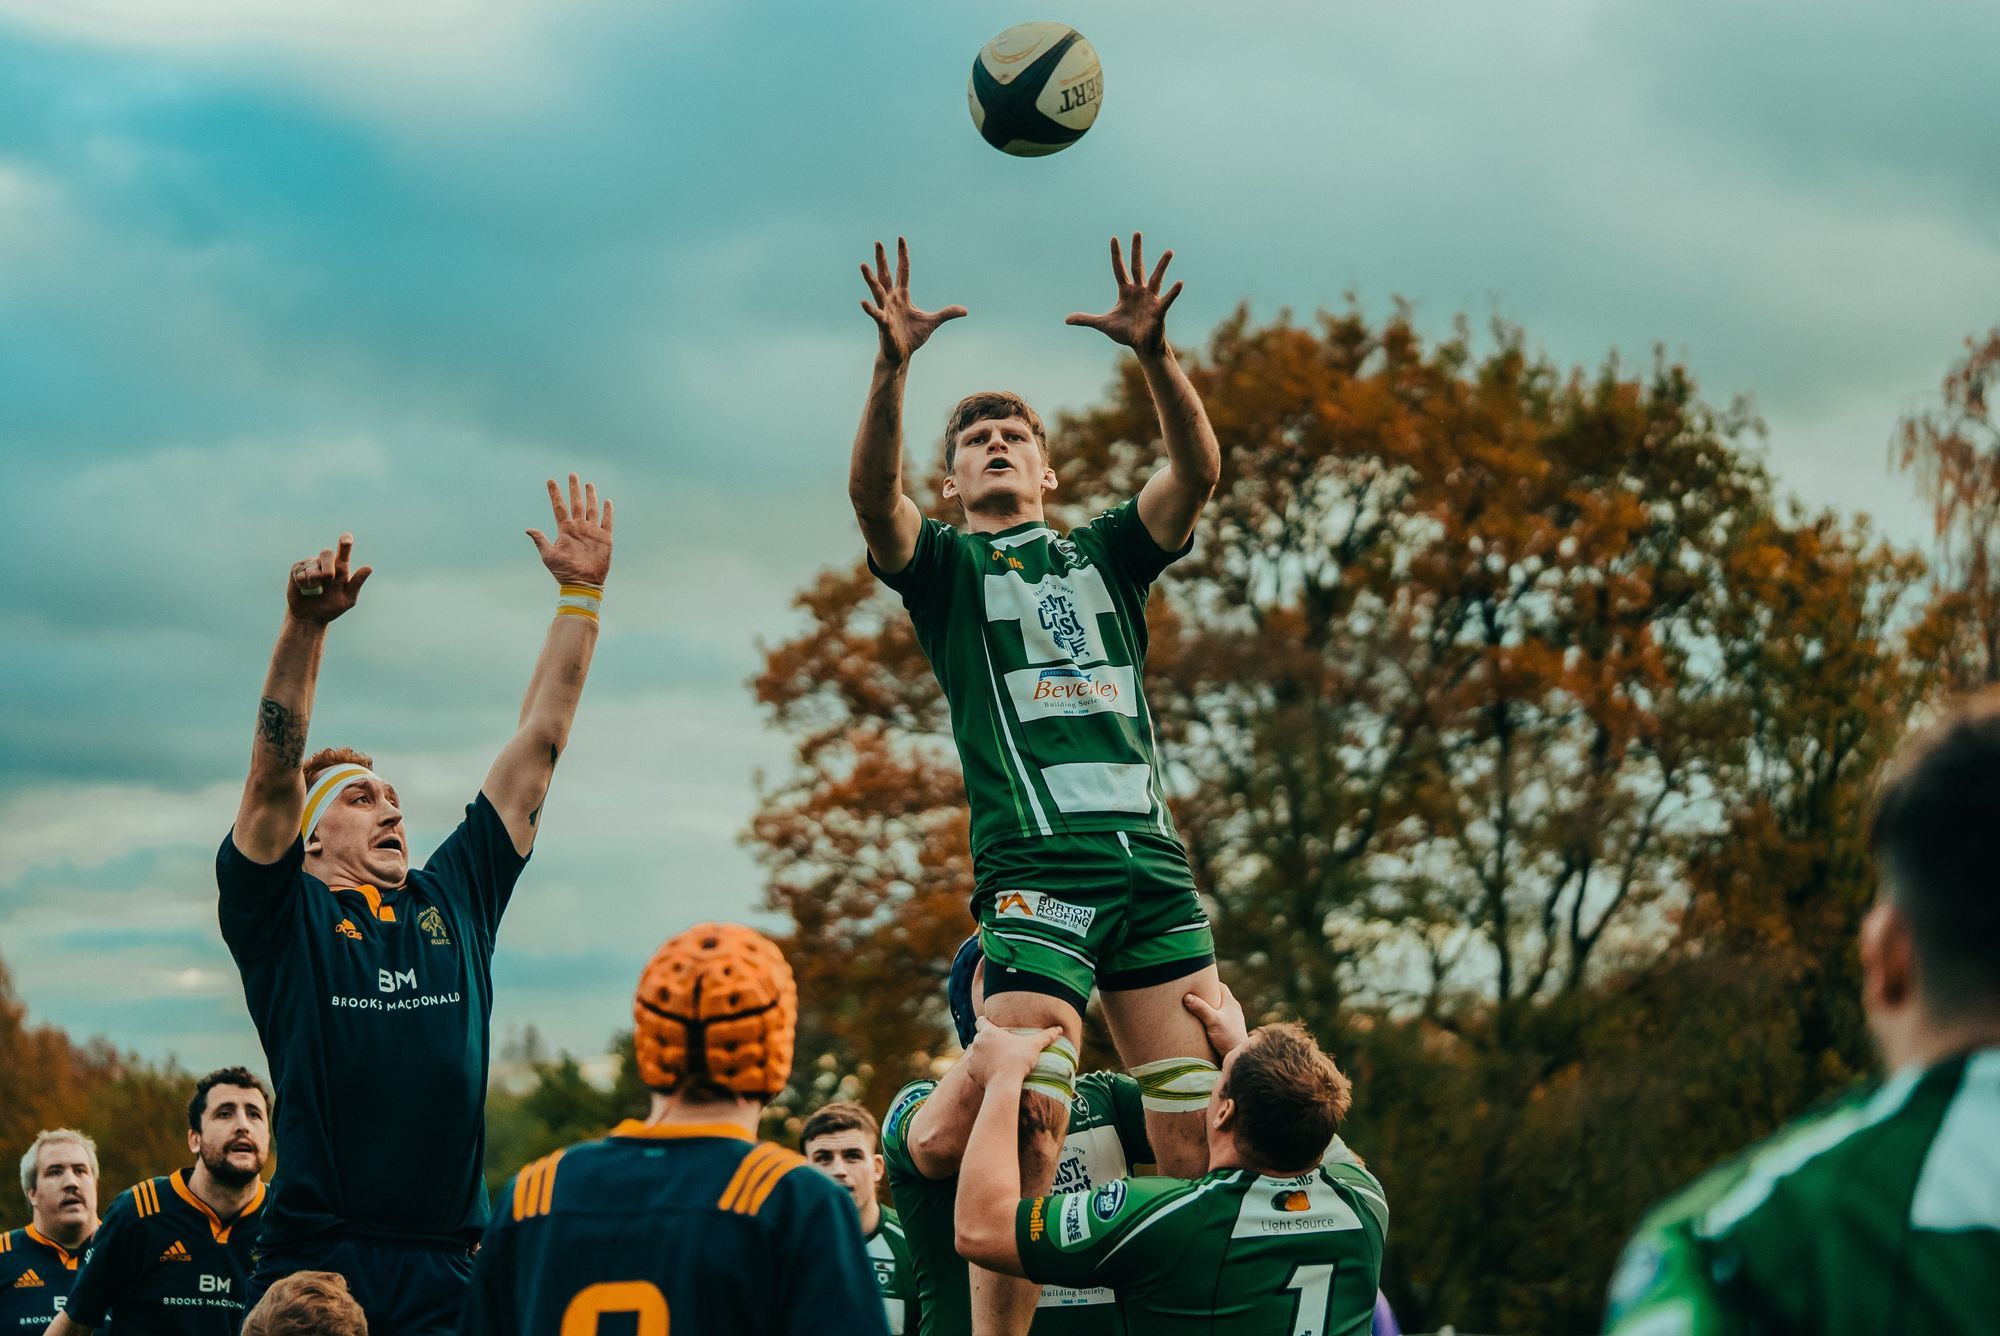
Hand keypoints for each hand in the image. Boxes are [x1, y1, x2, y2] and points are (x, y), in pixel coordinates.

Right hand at [286, 534, 371, 624]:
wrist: (311, 617)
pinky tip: (305, 589)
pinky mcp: (297, 569)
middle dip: (328, 566)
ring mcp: (310, 564)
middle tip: (329, 579)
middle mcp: (325, 563)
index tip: (347, 539)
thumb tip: (369, 567)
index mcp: (340, 567)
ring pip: (312, 567)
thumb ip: (357, 583)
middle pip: (326, 553)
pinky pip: (300, 574)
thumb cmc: (332, 607)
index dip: (345, 543)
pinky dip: (304, 585)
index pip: (344, 551)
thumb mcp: (348, 599)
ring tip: (316, 591)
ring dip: (314, 583)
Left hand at [526, 474, 613, 586]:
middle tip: (572, 474)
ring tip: (589, 484)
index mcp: (565, 530)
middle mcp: (579, 528)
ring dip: (590, 496)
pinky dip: (607, 512)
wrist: (583, 583)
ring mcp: (592, 532)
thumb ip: (541, 541)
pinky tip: (607, 502)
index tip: (550, 481)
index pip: (559, 507)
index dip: (554, 494)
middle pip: (576, 503)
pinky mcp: (605, 538)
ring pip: (591, 509)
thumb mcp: (549, 556)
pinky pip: (607, 522)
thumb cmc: (564, 572)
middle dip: (574, 489)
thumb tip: (528, 529)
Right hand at [859, 237, 967, 367]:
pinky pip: (876, 314)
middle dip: (882, 259)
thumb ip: (946, 313)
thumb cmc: (912, 337)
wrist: (901, 355)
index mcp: (902, 296)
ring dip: (870, 278)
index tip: (901, 239)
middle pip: (886, 275)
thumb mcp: (932, 322)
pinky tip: (863, 302)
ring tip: (863, 265)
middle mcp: (891, 299)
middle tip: (878, 242)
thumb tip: (965, 310)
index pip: (903, 271)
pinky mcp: (884, 324)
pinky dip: (870, 308)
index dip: (902, 256)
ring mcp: (886, 310)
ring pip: (877, 291)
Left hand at [968, 1017, 1065, 1085]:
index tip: (993, 1029)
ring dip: (984, 1057)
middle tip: (1002, 1050)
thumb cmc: (1018, 1060)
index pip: (981, 1021)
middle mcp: (977, 1042)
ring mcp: (972, 1057)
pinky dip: (981, 1071)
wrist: (1005, 1084)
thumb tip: (1060, 1029)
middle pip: (980, 1038)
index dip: (986, 1024)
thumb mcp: (1034, 1046)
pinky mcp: (970, 1072)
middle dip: (988, 1043)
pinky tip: (993, 1074)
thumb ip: (1046, 1036)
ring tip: (998, 1064)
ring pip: (977, 1054)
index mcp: (988, 1032)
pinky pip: (975, 1069)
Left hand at [1066, 232, 1182, 356]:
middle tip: (1137, 232)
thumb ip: (1086, 319)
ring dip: (1162, 266)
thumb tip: (1066, 319)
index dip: (1116, 255)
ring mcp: (1151, 299)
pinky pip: (1167, 299)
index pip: (1119, 269)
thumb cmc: (1125, 333)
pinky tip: (1179, 282)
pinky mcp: (1160, 310)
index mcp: (1126, 291)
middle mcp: (1139, 291)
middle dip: (1136, 250)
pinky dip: (1173, 292)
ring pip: (1156, 278)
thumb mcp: (1103, 324)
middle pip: (1137, 266)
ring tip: (1169, 251)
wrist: (1142, 346)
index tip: (1114, 238)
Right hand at [1184, 981, 1248, 1060]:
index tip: (1198, 981)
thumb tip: (1187, 997)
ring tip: (1195, 1009)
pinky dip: (1211, 1019)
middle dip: (1207, 996)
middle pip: (1219, 997)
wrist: (1239, 1057)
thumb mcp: (1213, 1021)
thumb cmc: (1228, 1038)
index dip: (1210, 982)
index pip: (1221, 986)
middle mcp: (1233, 1010)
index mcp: (1231, 1003)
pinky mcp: (1230, 1031)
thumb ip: (1201, 1009)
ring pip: (1219, 1010)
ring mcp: (1232, 1021)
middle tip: (1193, 994)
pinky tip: (1203, 1025)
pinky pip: (1219, 1020)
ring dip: (1209, 1009)